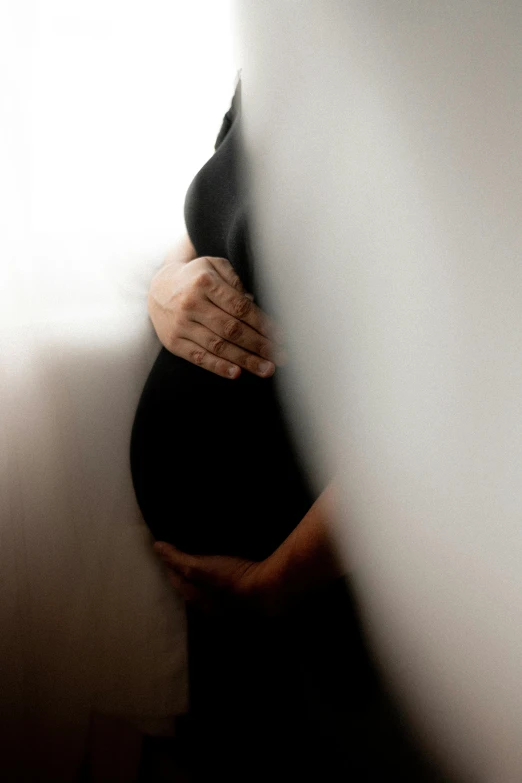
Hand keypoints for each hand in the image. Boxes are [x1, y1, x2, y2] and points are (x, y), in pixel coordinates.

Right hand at [148, 255, 285, 379]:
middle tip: (280, 357)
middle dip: (259, 345)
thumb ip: (235, 280)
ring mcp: (181, 325)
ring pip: (218, 346)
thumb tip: (254, 303)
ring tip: (266, 369)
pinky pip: (198, 357)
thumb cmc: (196, 277)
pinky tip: (237, 373)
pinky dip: (218, 367)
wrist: (158, 288)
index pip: (240, 307)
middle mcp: (191, 304)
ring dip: (245, 360)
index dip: (262, 323)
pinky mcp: (173, 342)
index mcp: (204, 283)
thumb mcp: (214, 266)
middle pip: (231, 329)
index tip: (281, 336)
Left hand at [153, 542, 282, 615]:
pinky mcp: (236, 596)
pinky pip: (219, 584)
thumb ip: (176, 558)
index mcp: (192, 596)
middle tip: (180, 554)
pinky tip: (221, 567)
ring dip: (200, 574)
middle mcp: (204, 603)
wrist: (262, 589)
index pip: (174, 578)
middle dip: (182, 572)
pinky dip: (215, 575)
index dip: (169, 563)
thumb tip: (156, 547)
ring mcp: (222, 602)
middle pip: (188, 585)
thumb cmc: (227, 578)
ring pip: (204, 586)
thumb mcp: (197, 567)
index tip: (166, 550)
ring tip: (200, 559)